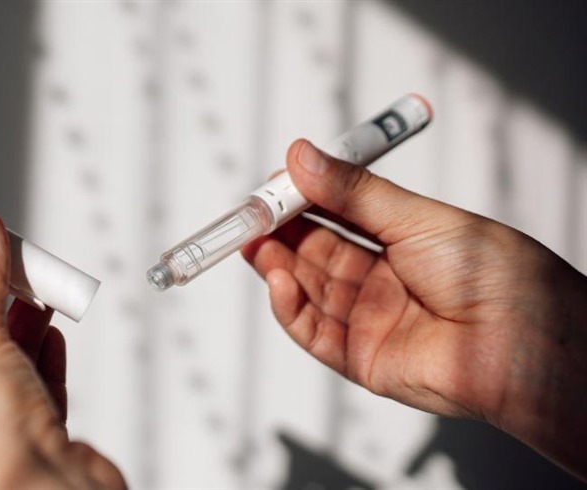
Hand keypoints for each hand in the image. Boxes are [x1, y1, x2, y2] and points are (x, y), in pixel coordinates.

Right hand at [242, 140, 586, 478]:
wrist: (523, 343)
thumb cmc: (490, 273)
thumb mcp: (415, 218)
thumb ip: (353, 192)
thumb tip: (302, 156)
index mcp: (401, 241)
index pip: (338, 216)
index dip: (303, 200)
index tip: (273, 183)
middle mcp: (383, 279)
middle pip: (316, 253)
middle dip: (280, 233)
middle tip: (249, 215)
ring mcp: (370, 320)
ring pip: (308, 290)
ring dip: (277, 266)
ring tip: (254, 243)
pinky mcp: (361, 359)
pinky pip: (314, 332)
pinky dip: (289, 308)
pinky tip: (276, 281)